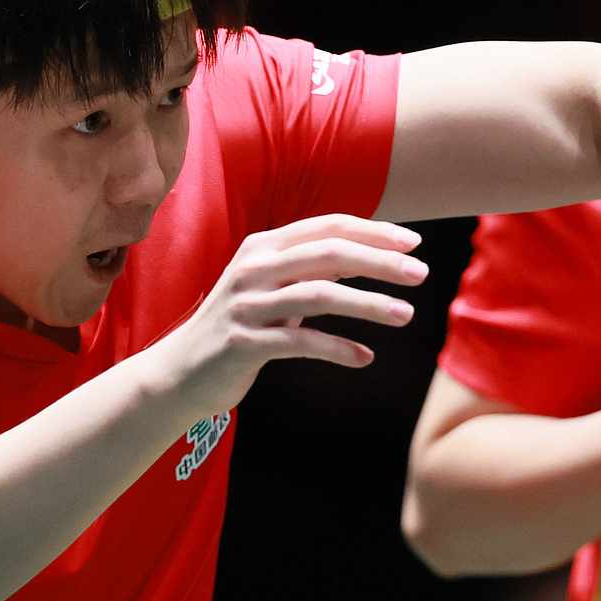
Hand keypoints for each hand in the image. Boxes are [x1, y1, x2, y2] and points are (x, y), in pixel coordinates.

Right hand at [156, 214, 429, 413]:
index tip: (414, 243)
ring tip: (405, 314)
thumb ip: (310, 267)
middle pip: (328, 253)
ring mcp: (247, 306)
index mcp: (264, 246)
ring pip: (319, 295)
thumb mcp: (271, 286)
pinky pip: (300, 343)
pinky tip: (365, 357)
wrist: (179, 373)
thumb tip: (370, 253)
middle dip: (379, 262)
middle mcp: (254, 269)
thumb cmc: (241, 325)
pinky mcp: (243, 344)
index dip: (373, 231)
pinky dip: (338, 348)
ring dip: (368, 304)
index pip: (327, 227)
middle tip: (421, 274)